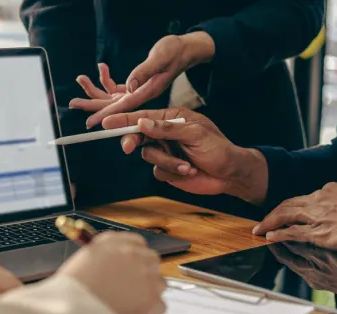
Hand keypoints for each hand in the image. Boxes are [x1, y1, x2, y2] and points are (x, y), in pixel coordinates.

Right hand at [57, 232, 166, 313]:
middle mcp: (131, 254)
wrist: (72, 308)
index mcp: (112, 242)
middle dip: (143, 274)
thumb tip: (111, 269)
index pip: (135, 242)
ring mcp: (144, 275)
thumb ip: (101, 260)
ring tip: (129, 307)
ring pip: (158, 282)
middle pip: (150, 259)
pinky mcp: (151, 297)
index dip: (133, 258)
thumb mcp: (80, 263)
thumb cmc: (69, 290)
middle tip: (129, 290)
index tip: (128, 269)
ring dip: (147, 293)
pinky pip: (160, 305)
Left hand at [70, 32, 214, 128]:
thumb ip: (145, 71)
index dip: (107, 115)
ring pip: (111, 97)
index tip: (91, 123)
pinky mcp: (136, 85)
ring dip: (94, 89)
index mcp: (147, 92)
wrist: (184, 50)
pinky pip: (116, 87)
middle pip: (112, 105)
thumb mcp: (160, 58)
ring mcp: (137, 91)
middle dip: (92, 104)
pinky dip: (106, 78)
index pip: (123, 107)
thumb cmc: (174, 51)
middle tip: (73, 103)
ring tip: (80, 79)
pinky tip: (102, 68)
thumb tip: (129, 85)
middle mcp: (140, 95)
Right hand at [101, 108, 268, 203]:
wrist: (229, 174)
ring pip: (147, 155)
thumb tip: (143, 123)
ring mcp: (165, 151)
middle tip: (129, 147)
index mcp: (171, 118)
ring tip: (187, 165)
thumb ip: (167, 129)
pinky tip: (188, 171)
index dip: (123, 119)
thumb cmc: (218, 148)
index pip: (143, 117)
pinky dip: (171, 172)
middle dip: (133, 141)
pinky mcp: (167, 168)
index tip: (107, 122)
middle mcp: (165, 133)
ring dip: (167, 161)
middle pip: (138, 135)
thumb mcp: (194, 134)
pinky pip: (157, 170)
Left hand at [253, 183, 336, 256]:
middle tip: (260, 222)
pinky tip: (269, 236)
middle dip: (272, 214)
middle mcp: (320, 200)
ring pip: (285, 215)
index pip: (302, 198)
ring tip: (258, 230)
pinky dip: (279, 234)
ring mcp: (319, 216)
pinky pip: (292, 232)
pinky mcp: (320, 232)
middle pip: (287, 204)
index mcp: (330, 191)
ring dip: (269, 223)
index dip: (288, 207)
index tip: (280, 213)